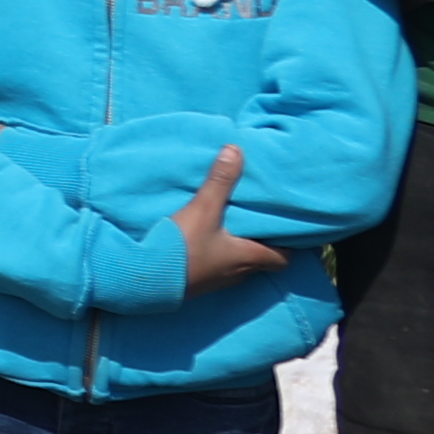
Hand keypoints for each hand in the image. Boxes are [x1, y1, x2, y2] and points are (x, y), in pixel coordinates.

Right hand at [172, 143, 288, 292]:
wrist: (145, 280)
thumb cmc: (183, 248)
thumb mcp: (203, 209)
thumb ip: (220, 181)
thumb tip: (236, 150)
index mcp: (247, 257)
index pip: (282, 258)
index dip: (288, 246)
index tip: (286, 230)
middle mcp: (237, 273)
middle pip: (260, 261)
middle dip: (260, 243)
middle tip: (257, 224)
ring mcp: (216, 282)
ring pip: (237, 266)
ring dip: (236, 250)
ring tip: (230, 229)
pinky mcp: (196, 283)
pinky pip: (215, 270)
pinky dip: (214, 257)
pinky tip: (202, 242)